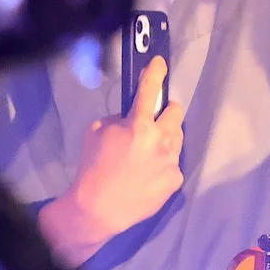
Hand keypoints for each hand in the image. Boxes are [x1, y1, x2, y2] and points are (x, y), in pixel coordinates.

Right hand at [41, 57, 185, 263]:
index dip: (155, 73)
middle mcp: (161, 140)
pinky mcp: (176, 179)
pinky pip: (173, 162)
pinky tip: (146, 174)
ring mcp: (172, 161)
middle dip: (166, 111)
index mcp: (138, 125)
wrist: (99, 208)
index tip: (160, 62)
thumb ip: (118, 120)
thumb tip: (131, 119)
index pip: (149, 91)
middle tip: (153, 119)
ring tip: (146, 152)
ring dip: (165, 137)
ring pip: (177, 137)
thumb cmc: (92, 166)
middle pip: (176, 113)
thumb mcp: (95, 133)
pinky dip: (162, 163)